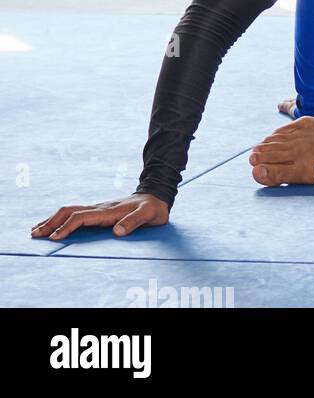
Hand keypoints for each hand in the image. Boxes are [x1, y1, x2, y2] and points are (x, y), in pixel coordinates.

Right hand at [31, 193, 168, 240]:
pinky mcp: (99, 210)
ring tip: (35, 229)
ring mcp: (98, 208)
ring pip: (70, 210)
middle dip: (51, 221)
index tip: (54, 238)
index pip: (82, 217)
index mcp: (109, 210)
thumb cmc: (153, 208)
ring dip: (52, 219)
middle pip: (70, 211)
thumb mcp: (149, 215)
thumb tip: (117, 232)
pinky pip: (76, 213)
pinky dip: (60, 218)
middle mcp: (100, 207)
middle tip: (34, 234)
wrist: (157, 196)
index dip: (67, 227)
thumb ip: (134, 222)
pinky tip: (53, 224)